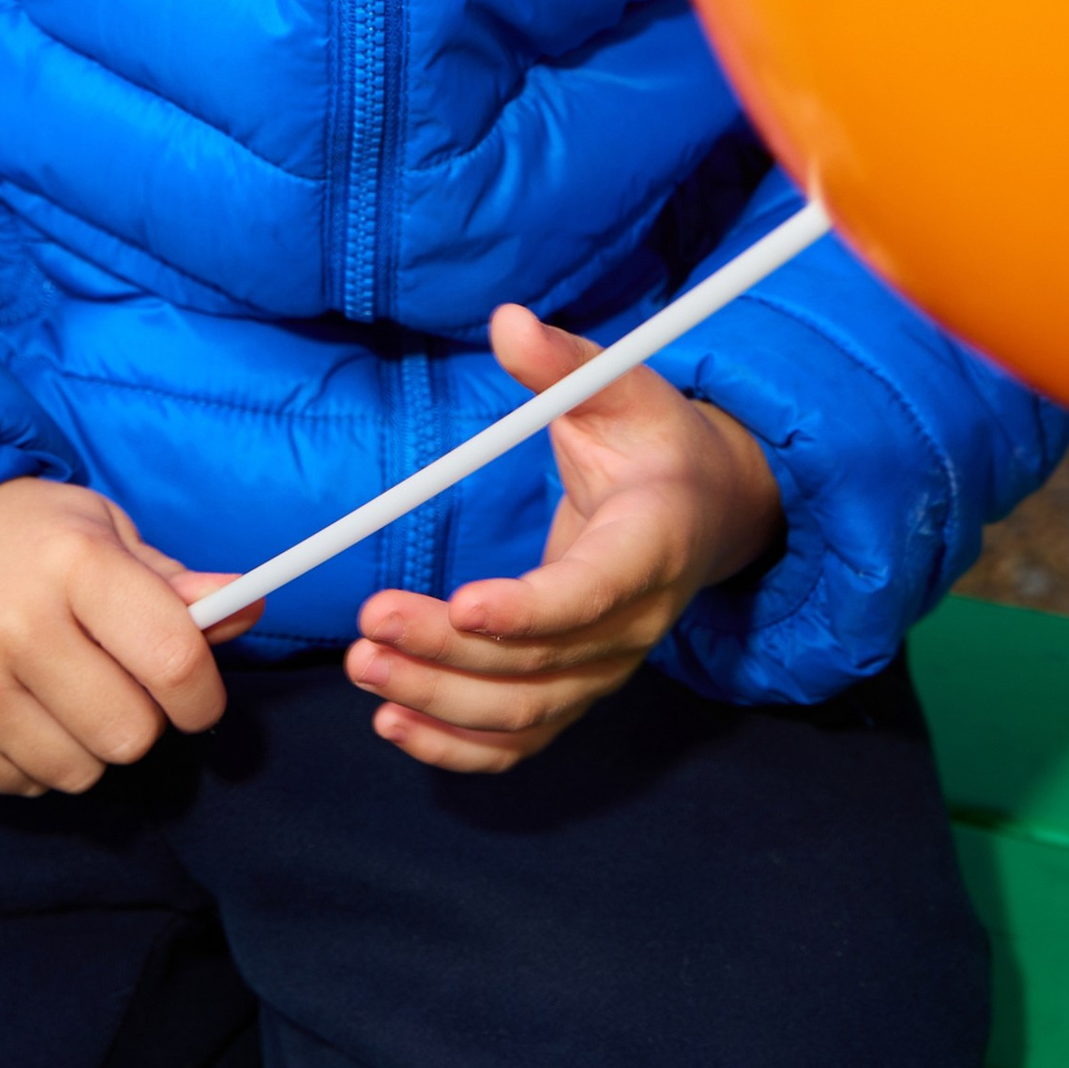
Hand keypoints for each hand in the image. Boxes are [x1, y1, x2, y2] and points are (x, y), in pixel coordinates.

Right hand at [0, 477, 260, 798]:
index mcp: (75, 565)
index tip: (196, 695)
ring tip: (64, 692)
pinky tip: (21, 708)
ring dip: (88, 745)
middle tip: (119, 684)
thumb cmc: (18, 532)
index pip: (174, 660)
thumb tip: (249, 607)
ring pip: (80, 772)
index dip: (203, 693)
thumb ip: (174, 583)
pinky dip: (35, 760)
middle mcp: (19, 627)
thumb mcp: (101, 529)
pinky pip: (23, 786)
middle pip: (131, 733)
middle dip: (143, 718)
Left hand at [345, 305, 782, 774]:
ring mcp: (605, 667)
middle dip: (448, 653)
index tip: (464, 604)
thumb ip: (562, 363)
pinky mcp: (576, 690)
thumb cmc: (654, 440)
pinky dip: (458, 746)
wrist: (703, 508)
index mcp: (651, 542)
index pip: (592, 593)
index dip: (530, 610)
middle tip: (370, 625)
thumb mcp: (620, 386)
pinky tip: (393, 722)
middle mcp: (634, 623)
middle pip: (540, 664)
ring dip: (438, 701)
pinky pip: (521, 740)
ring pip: (524, 712)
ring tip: (364, 667)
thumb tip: (506, 320)